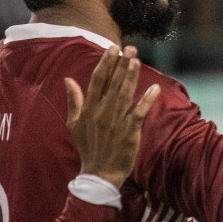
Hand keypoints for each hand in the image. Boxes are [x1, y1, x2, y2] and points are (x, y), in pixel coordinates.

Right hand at [64, 45, 160, 188]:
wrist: (99, 173)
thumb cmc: (88, 147)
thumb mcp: (74, 124)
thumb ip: (73, 101)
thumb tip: (68, 79)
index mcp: (89, 110)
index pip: (96, 81)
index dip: (105, 64)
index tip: (113, 49)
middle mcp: (102, 113)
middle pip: (112, 84)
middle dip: (121, 64)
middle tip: (130, 48)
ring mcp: (116, 122)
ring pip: (124, 94)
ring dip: (131, 77)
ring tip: (137, 60)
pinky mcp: (130, 132)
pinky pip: (139, 112)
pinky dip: (146, 101)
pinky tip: (154, 88)